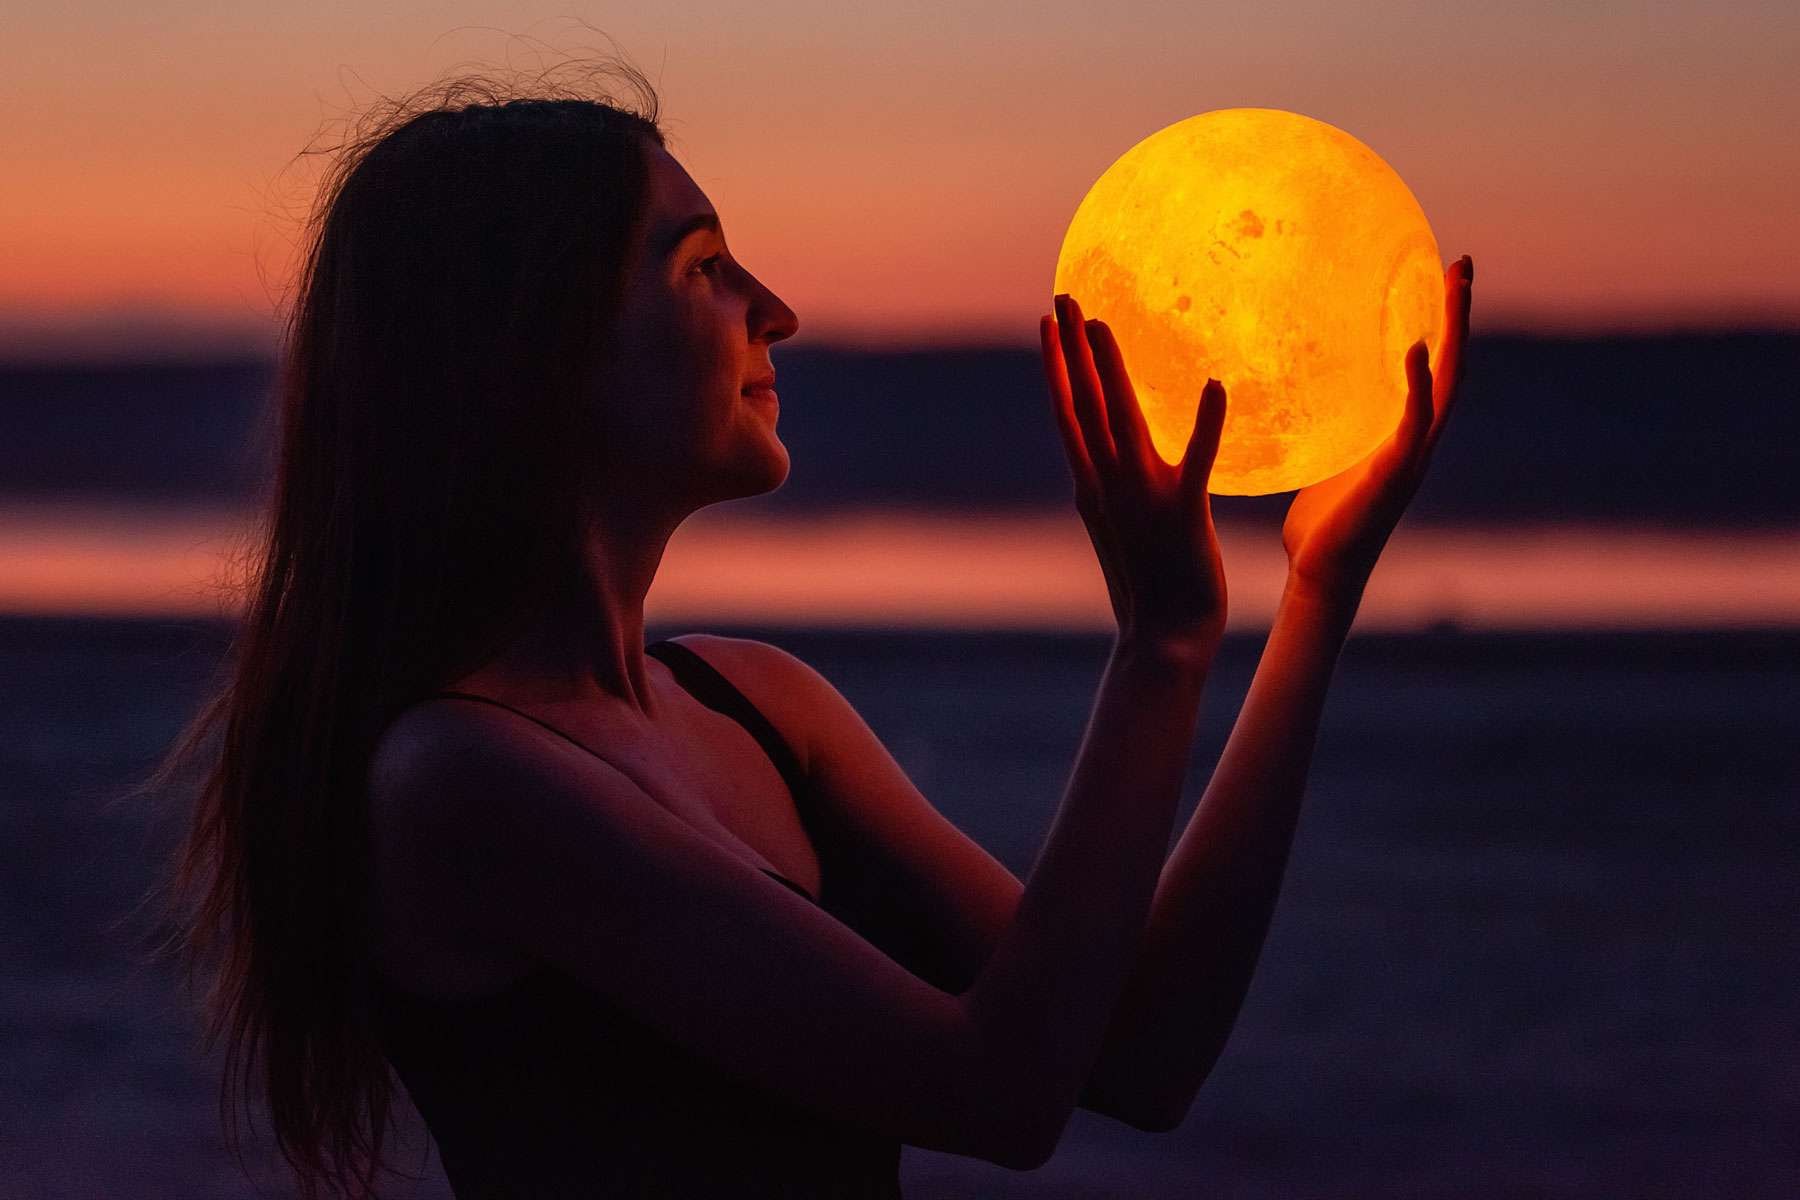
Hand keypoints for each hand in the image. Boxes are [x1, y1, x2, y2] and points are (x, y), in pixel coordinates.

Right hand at [1041, 295, 1228, 655]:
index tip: (1049, 322)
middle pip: (1080, 404)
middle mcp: (1107, 485)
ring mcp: (1140, 497)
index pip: (1068, 413)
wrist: (1162, 638)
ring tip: (1101, 324)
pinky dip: (1205, 423)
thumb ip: (1119, 488)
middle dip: (1068, 349)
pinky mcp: (1183, 514)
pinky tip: (1216, 385)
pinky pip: (1197, 460)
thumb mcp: (1126, 530)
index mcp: (1093, 487)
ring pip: (1119, 420)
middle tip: (1060, 298)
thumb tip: (1115, 457)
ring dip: (1109, 370)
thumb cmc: (1152, 588)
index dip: (1057, 365)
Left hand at [1283, 255, 1473, 602]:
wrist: (1320, 573)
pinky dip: (1420, 385)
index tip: (1438, 274)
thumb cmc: (1317, 526)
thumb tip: (1282, 396)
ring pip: (1449, 383)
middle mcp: (1418, 439)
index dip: (1438, 323)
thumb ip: (1319, 428)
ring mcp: (1413, 456)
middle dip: (1459, 313)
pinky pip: (1414, 423)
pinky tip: (1416, 349)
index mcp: (1401, 434)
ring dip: (1455, 334)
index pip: (1431, 366)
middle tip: (1464, 262)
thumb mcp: (1319, 460)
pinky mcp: (1395, 474)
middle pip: (1453, 363)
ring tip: (1456, 285)